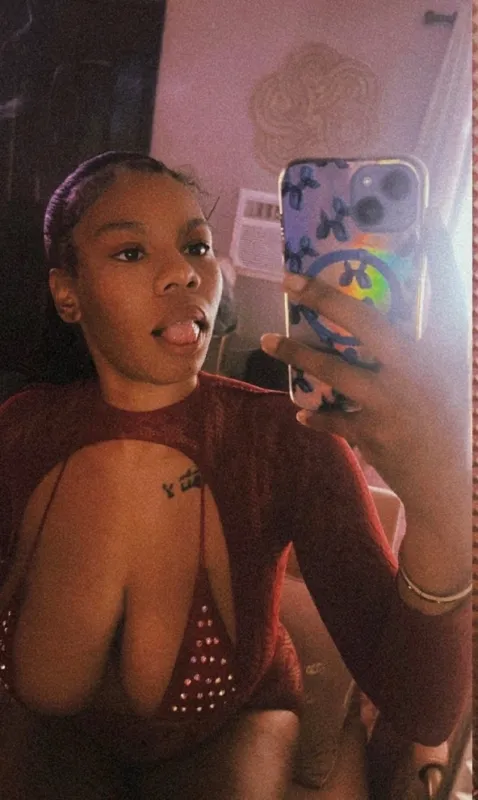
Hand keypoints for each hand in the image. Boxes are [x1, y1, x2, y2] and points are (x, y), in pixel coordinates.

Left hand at [261, 209, 469, 528]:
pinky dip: (315, 416)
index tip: (421, 216)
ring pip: (334, 371)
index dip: (437, 254)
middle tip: (290, 280)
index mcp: (441, 353)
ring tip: (269, 340)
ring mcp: (389, 404)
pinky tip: (300, 411)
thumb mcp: (456, 373)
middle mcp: (414, 370)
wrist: (454, 486)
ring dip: (298, 354)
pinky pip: (333, 420)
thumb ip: (440, 335)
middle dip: (325, 298)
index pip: (445, 292)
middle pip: (363, 324)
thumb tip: (416, 299)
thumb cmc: (457, 422)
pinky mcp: (371, 435)